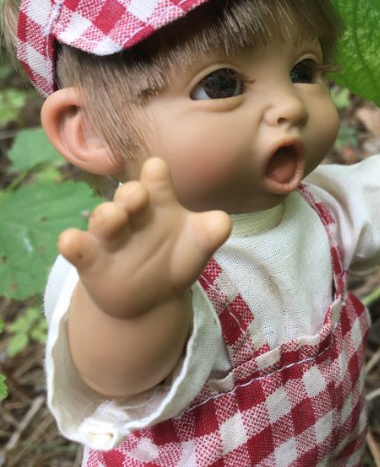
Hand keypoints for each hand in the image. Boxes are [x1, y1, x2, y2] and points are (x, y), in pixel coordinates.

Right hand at [58, 157, 231, 319]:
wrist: (150, 295)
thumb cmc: (176, 256)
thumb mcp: (197, 246)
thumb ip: (210, 232)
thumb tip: (222, 222)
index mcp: (159, 200)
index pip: (156, 178)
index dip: (156, 174)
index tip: (156, 170)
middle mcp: (132, 211)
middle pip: (129, 194)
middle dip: (132, 193)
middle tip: (137, 195)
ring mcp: (109, 234)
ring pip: (103, 217)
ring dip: (105, 216)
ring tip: (112, 218)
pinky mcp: (89, 258)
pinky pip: (75, 246)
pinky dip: (71, 243)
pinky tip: (71, 241)